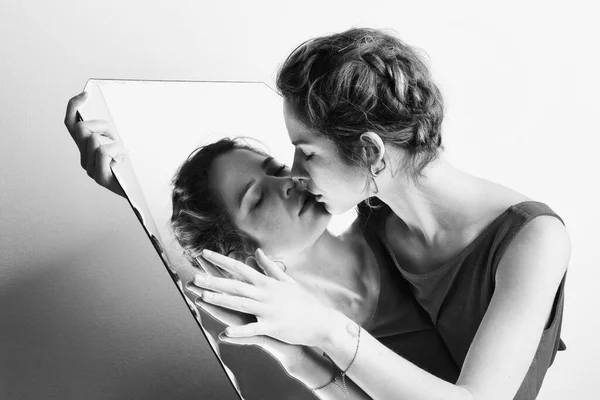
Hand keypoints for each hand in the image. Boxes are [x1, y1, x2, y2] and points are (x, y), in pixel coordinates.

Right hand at [64, 92, 126, 196]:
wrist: (139, 191)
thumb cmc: (130, 166)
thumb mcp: (118, 142)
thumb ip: (106, 131)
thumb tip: (99, 125)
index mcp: (85, 148)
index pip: (70, 123)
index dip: (73, 106)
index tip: (86, 94)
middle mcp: (83, 158)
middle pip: (82, 129)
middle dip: (102, 126)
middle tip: (116, 138)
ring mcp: (89, 168)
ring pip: (93, 140)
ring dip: (113, 141)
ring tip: (122, 153)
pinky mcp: (99, 177)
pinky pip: (102, 152)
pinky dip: (115, 150)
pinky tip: (122, 159)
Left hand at [191, 248, 341, 347]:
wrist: (321, 321)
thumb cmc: (304, 301)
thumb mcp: (286, 280)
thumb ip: (269, 266)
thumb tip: (257, 251)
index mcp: (266, 282)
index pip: (239, 267)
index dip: (220, 260)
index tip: (203, 253)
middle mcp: (265, 293)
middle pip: (235, 285)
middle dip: (213, 280)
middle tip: (194, 276)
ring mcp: (268, 310)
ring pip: (240, 303)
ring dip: (220, 300)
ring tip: (202, 297)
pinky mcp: (273, 326)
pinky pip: (253, 329)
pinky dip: (239, 332)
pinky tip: (224, 333)